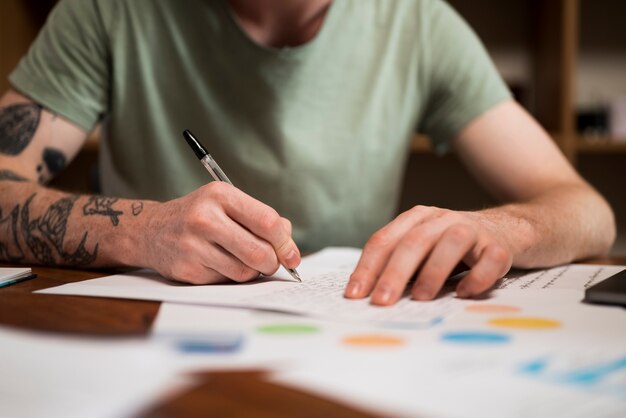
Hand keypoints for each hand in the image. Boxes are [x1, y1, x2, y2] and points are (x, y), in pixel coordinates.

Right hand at [139, 182, 299, 283]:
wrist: (150, 230)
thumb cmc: (199, 216)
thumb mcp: (226, 204)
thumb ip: (260, 219)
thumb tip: (289, 245)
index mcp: (220, 195)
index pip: (267, 221)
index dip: (285, 242)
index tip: (292, 255)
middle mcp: (205, 218)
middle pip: (259, 252)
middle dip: (273, 263)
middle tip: (272, 263)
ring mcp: (194, 246)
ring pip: (245, 272)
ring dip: (252, 271)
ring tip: (242, 259)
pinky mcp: (187, 269)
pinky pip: (226, 281)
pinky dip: (231, 277)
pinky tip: (219, 264)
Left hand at [344, 206, 512, 304]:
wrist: (509, 229)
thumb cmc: (453, 246)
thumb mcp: (423, 248)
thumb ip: (400, 265)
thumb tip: (369, 296)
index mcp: (416, 219)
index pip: (384, 241)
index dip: (367, 268)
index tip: (354, 295)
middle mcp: (442, 219)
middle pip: (413, 242)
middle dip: (393, 273)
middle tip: (381, 301)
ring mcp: (472, 230)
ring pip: (451, 244)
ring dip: (433, 272)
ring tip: (420, 298)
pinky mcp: (499, 246)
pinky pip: (490, 260)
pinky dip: (477, 278)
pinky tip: (464, 294)